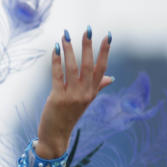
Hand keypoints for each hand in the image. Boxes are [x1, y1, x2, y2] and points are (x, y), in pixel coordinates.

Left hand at [35, 27, 112, 158]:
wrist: (56, 135)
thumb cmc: (69, 116)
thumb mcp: (85, 102)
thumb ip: (97, 88)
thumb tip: (111, 78)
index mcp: (92, 92)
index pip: (102, 68)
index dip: (105, 52)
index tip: (107, 36)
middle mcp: (85, 93)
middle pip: (89, 65)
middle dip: (88, 46)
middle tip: (87, 30)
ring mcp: (72, 96)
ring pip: (72, 68)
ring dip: (69, 50)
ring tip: (66, 36)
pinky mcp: (57, 98)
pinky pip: (57, 75)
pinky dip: (56, 61)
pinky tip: (55, 50)